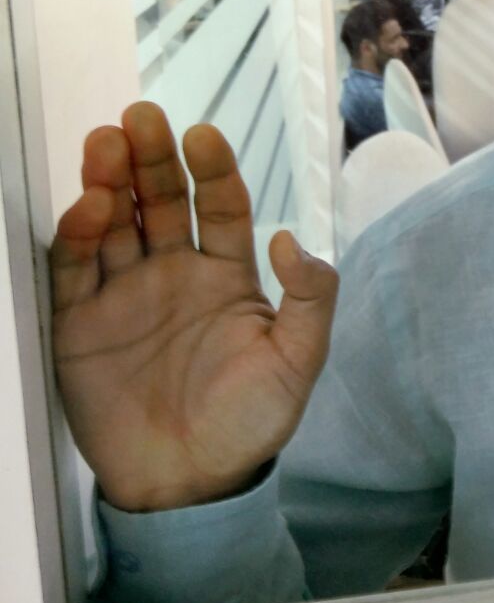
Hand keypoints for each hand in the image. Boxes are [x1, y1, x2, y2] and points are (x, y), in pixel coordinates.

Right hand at [50, 103, 338, 511]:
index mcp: (227, 273)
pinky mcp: (79, 324)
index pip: (218, 205)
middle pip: (162, 200)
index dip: (212, 168)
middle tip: (141, 117)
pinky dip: (78, 235)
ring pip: (115, 223)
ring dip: (109, 182)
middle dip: (151, 158)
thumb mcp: (298, 361)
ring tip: (106, 145)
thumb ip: (309, 300)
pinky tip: (89, 206)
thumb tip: (293, 239)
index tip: (203, 135)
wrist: (191, 485)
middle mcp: (173, 272)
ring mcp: (124, 294)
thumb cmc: (251, 422)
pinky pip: (75, 269)